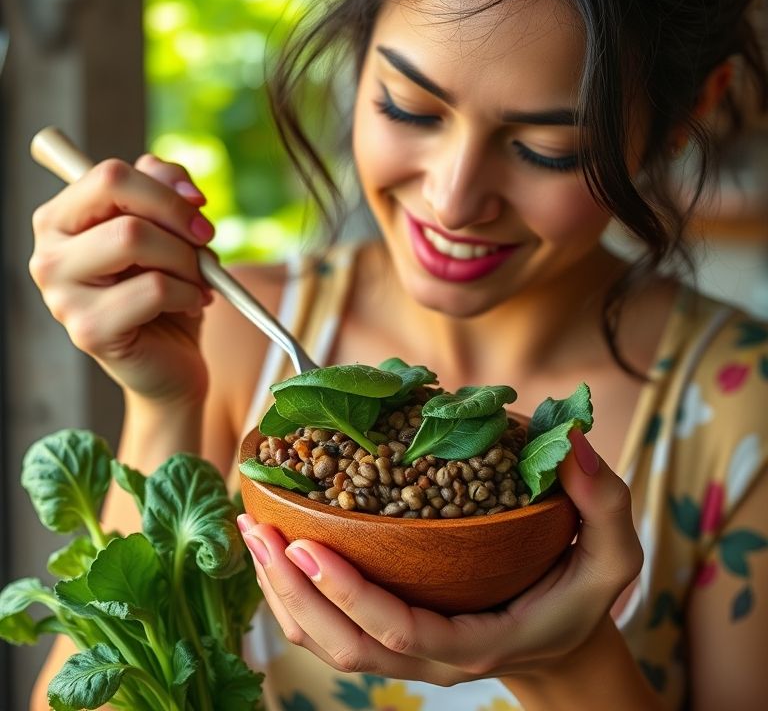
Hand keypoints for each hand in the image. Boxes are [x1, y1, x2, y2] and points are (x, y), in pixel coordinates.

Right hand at [29, 154, 214, 405]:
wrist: (173, 358)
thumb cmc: (167, 288)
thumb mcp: (170, 230)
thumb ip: (166, 189)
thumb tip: (181, 185)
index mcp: (61, 220)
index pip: (109, 174)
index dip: (165, 188)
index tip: (200, 210)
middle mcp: (48, 253)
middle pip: (118, 196)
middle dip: (178, 220)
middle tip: (204, 248)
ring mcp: (61, 295)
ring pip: (134, 238)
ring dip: (186, 260)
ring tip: (197, 282)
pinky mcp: (88, 331)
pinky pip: (154, 289)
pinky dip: (189, 294)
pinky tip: (191, 306)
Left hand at [237, 431, 642, 685]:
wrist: (562, 642)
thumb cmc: (581, 596)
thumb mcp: (612, 553)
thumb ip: (603, 501)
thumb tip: (576, 443)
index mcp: (475, 644)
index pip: (397, 632)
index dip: (347, 594)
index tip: (306, 543)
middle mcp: (430, 660)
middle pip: (341, 645)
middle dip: (290, 591)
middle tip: (257, 529)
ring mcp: (406, 654)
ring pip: (325, 644)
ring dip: (280, 593)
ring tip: (252, 533)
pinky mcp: (393, 637)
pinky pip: (330, 629)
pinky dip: (296, 594)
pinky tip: (278, 547)